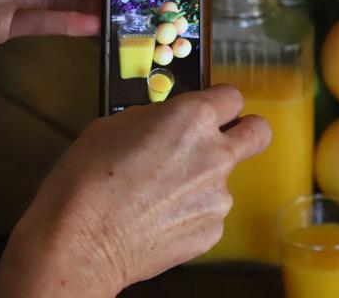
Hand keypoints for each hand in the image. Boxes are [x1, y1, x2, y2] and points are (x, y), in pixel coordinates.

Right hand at [0, 85, 271, 297]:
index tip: (210, 109)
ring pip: (227, 177)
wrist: (79, 243)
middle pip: (259, 132)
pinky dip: (192, 210)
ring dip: (205, 178)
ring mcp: (219, 196)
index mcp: (192, 118)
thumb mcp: (114, 124)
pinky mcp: (212, 230)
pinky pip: (211, 211)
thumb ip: (156, 117)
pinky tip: (160, 216)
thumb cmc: (87, 180)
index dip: (219, 102)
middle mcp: (216, 154)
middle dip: (246, 131)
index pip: (232, 96)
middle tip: (221, 139)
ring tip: (161, 193)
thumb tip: (169, 120)